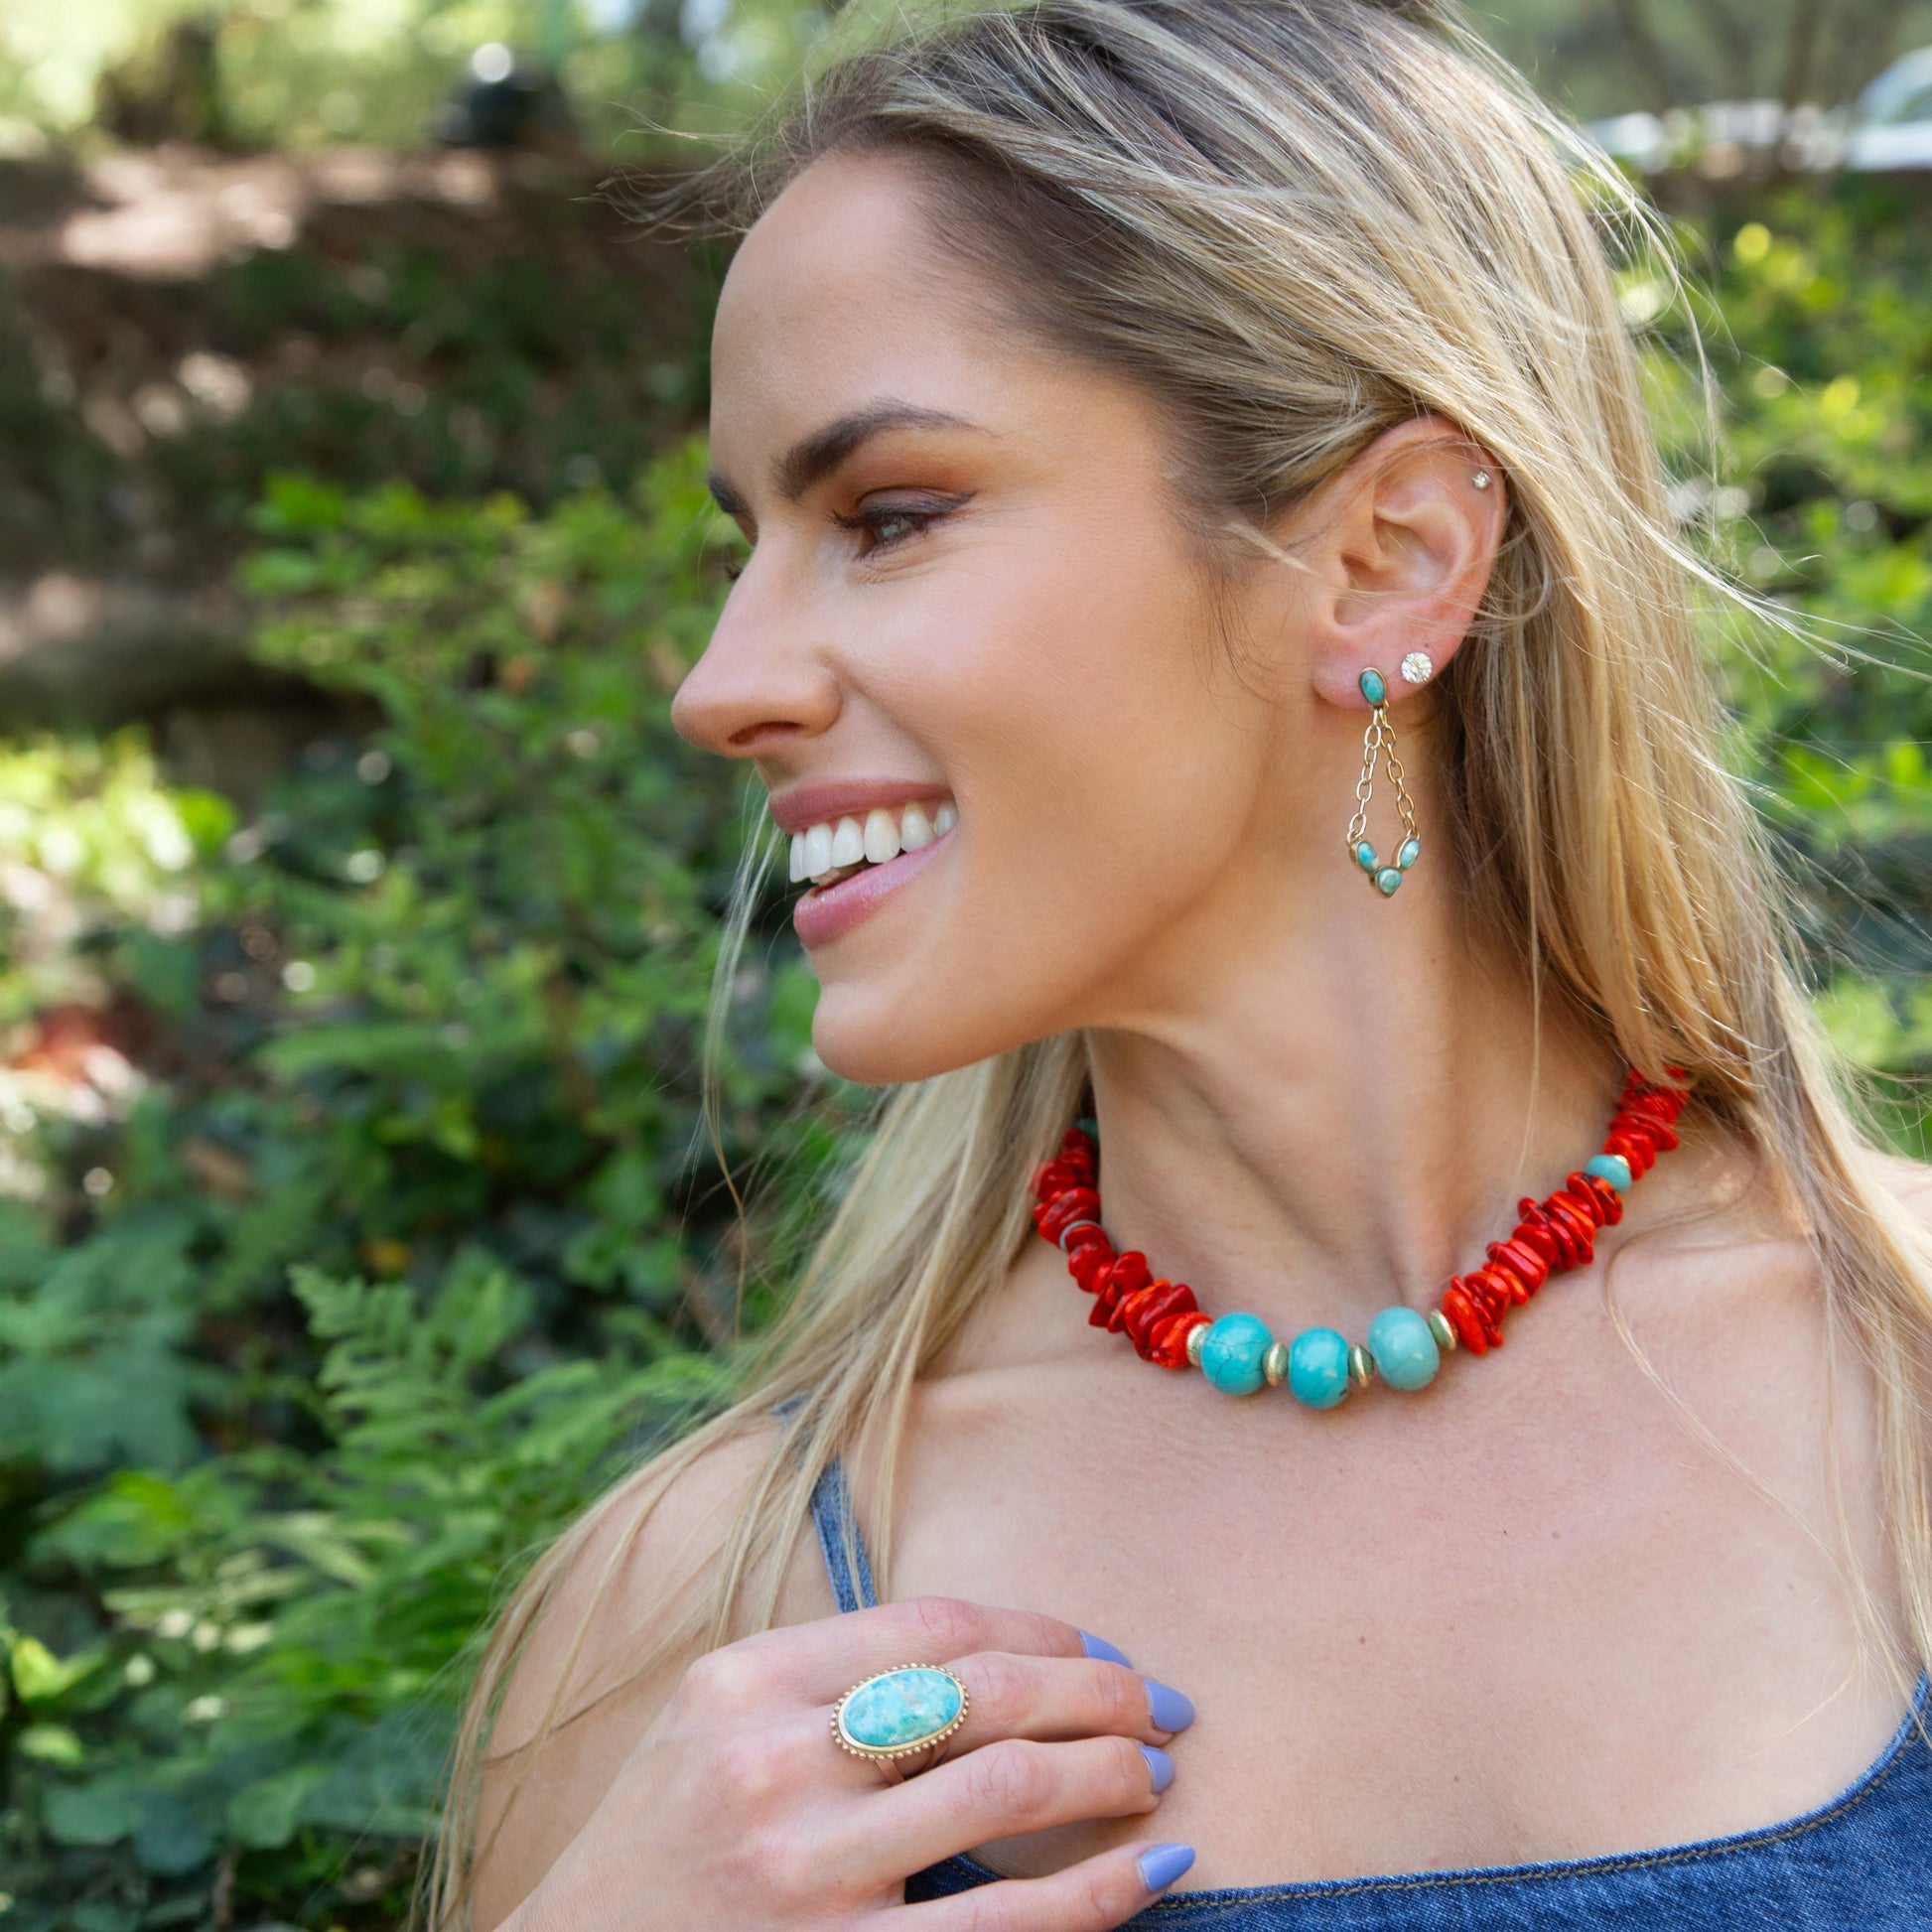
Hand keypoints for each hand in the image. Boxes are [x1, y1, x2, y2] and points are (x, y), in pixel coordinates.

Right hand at [511, 1594, 1195, 1929]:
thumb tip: (993, 1659)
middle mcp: (771, 1762)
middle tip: (1164, 1707)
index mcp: (743, 1682)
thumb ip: (823, 1681)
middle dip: (1099, 1693)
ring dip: (1111, 1774)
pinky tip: (1154, 1872)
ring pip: (1006, 1788)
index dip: (1042, 1631)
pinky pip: (1006, 1926)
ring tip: (1159, 1777)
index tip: (1102, 1651)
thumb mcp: (710, 1729)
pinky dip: (1101, 1892)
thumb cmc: (658, 1849)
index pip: (933, 1625)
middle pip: (984, 1692)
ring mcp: (804, 1872)